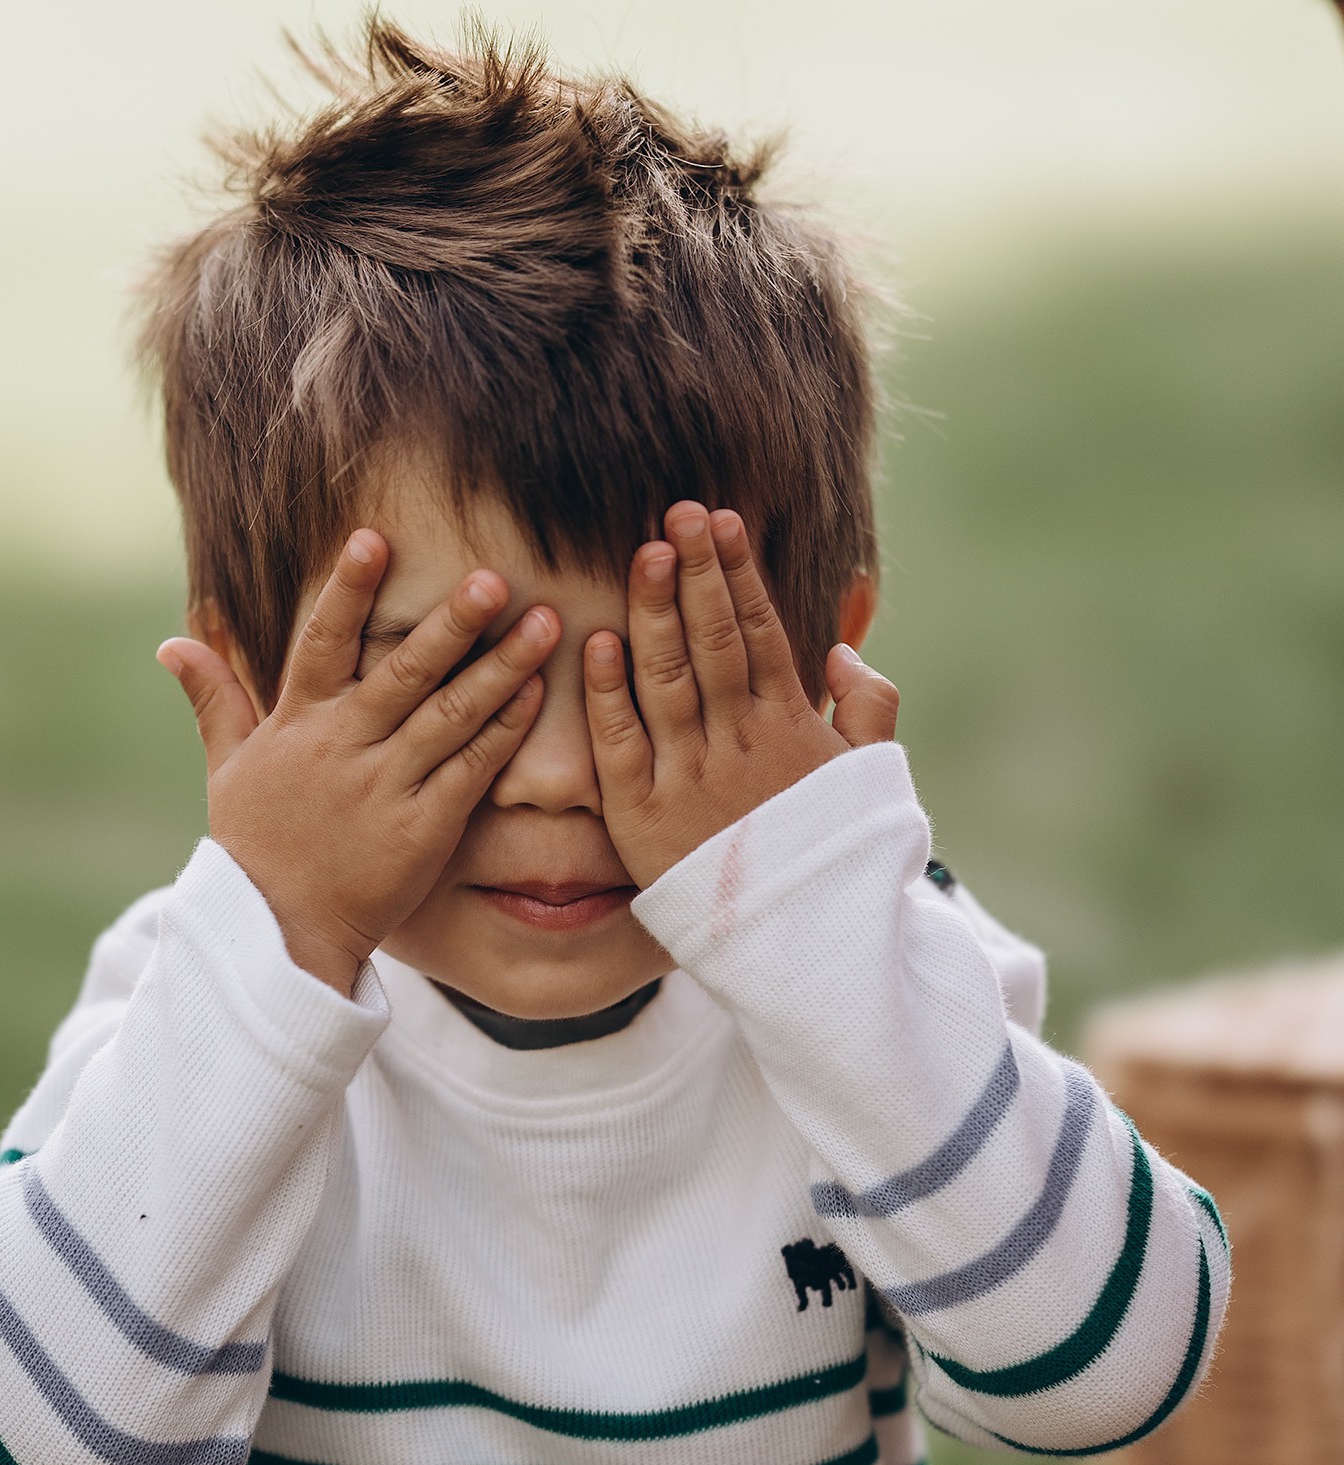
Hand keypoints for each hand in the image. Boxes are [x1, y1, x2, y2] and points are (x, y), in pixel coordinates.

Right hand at [159, 532, 555, 994]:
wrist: (278, 933)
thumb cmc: (255, 848)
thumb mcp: (226, 769)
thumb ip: (215, 698)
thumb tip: (172, 642)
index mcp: (298, 724)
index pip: (322, 642)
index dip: (346, 590)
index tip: (372, 538)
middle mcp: (344, 748)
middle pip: (404, 672)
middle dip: (452, 623)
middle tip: (495, 578)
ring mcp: (385, 789)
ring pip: (450, 716)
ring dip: (501, 668)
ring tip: (543, 623)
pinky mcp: (422, 830)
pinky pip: (470, 772)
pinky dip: (504, 733)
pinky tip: (538, 695)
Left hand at [583, 503, 897, 889]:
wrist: (799, 948)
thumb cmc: (835, 859)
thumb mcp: (870, 781)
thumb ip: (868, 709)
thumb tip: (842, 649)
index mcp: (791, 729)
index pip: (760, 632)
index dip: (740, 574)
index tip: (724, 520)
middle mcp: (739, 745)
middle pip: (714, 641)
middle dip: (698, 572)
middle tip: (678, 511)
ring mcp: (688, 778)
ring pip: (667, 679)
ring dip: (654, 612)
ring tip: (646, 553)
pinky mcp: (640, 816)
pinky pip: (620, 744)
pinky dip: (608, 693)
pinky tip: (599, 641)